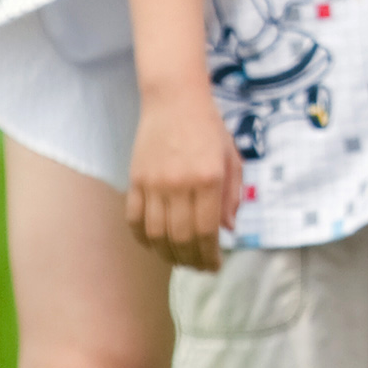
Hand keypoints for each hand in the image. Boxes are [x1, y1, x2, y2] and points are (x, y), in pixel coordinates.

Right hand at [126, 97, 243, 268]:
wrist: (174, 99)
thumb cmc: (209, 127)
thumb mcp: (232, 158)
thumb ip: (232, 196)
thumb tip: (228, 230)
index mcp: (209, 179)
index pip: (207, 231)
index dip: (210, 255)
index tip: (215, 266)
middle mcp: (180, 184)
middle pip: (181, 238)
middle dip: (191, 261)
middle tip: (199, 268)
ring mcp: (154, 183)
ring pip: (156, 234)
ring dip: (168, 255)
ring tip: (179, 261)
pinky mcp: (136, 180)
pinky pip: (134, 219)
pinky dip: (143, 238)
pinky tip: (154, 245)